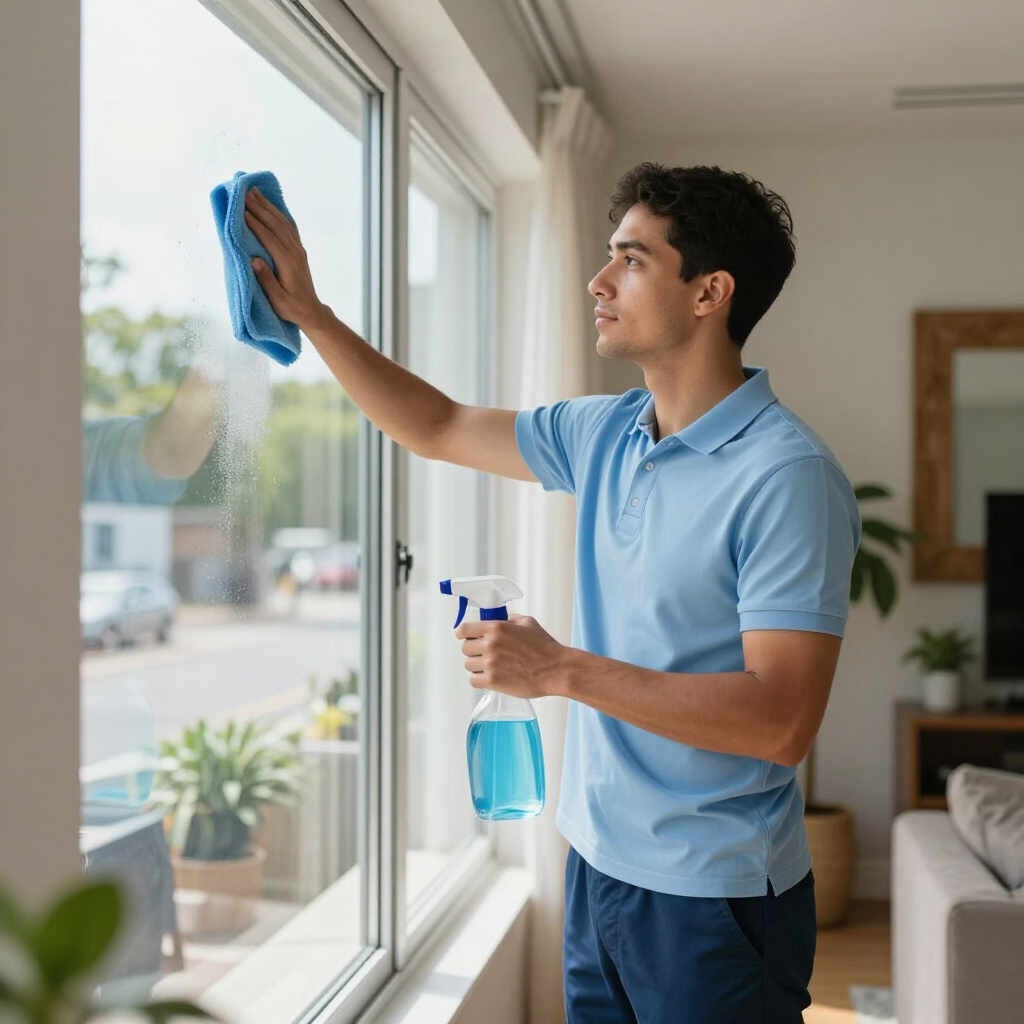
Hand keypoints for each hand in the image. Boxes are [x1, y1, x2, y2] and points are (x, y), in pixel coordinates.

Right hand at [244, 187, 332, 333]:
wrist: (311, 310)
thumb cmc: (292, 308)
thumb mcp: (277, 299)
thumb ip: (266, 280)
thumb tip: (255, 260)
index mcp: (287, 262)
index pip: (269, 237)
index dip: (255, 223)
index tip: (242, 210)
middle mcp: (294, 252)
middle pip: (275, 224)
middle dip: (260, 207)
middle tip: (245, 193)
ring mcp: (298, 250)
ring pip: (282, 223)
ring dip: (268, 207)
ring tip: (255, 193)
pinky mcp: (299, 250)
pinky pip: (289, 227)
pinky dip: (279, 214)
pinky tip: (271, 206)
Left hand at [455, 613, 570, 698]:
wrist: (555, 670)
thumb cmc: (545, 646)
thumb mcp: (528, 623)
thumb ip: (509, 619)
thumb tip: (500, 619)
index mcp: (496, 628)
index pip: (463, 630)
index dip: (463, 634)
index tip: (466, 637)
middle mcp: (490, 645)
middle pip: (465, 648)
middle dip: (473, 650)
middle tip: (484, 653)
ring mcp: (490, 664)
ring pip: (468, 665)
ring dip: (477, 666)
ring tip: (490, 666)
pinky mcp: (493, 681)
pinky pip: (473, 680)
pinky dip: (479, 680)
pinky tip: (490, 677)